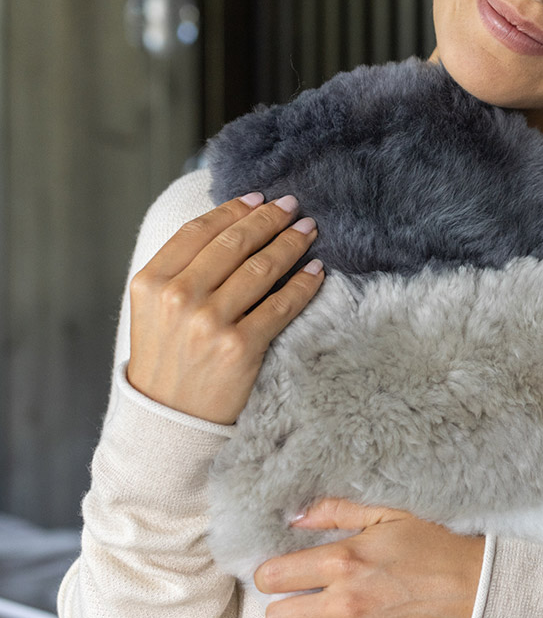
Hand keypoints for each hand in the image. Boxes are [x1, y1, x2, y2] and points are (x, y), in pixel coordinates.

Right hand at [126, 193, 323, 424]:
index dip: (233, 209)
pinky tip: (317, 271)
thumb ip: (181, 271)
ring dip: (291, 244)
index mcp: (150, 282)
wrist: (168, 420)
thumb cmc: (167, 360)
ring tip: (308, 231)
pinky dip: (304, 284)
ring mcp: (209, 322)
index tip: (257, 197)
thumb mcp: (154, 310)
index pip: (199, 231)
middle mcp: (177, 298)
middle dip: (269, 219)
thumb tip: (229, 226)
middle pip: (234, 243)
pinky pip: (281, 306)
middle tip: (292, 206)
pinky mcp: (240, 347)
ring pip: (261, 268)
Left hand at [254, 498, 484, 617]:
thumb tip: (297, 517)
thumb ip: (339, 511)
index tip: (289, 579)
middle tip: (310, 607)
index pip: (271, 577)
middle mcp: (345, 603)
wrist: (484, 590)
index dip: (275, 577)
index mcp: (344, 560)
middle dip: (289, 612)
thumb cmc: (438, 550)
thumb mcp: (391, 516)